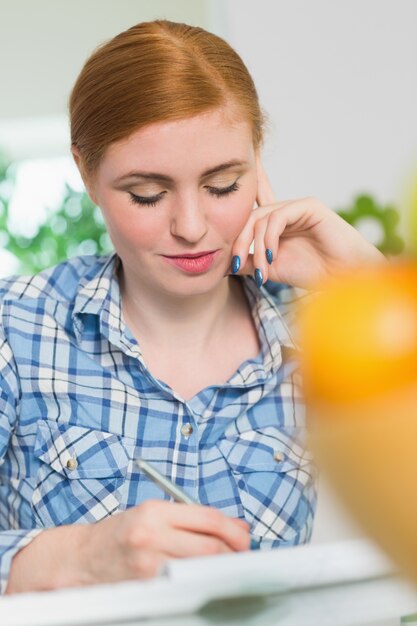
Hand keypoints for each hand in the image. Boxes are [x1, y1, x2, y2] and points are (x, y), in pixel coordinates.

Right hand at [80, 500, 249, 583]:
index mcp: (155, 511)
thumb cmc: (120, 534)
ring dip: (220, 569)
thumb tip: (234, 528)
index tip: (244, 537)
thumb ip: (192, 518)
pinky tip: (201, 579)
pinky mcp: (146, 587)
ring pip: (202, 569)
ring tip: (224, 567)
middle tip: (241, 556)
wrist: (82, 559)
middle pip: (211, 547)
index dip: (234, 530)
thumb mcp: (153, 514)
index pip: (209, 518)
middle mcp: (152, 535)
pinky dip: (199, 582)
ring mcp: (148, 564)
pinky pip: (185, 585)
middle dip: (233, 553)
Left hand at [230, 155, 384, 289]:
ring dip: (256, 247)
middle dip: (239, 242)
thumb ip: (250, 262)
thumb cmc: (313, 272)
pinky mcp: (308, 206)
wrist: (343, 278)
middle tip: (236, 266)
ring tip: (262, 271)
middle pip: (249, 216)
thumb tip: (224, 264)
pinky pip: (278, 216)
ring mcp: (297, 206)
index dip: (243, 185)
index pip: (256, 202)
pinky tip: (272, 254)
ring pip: (261, 218)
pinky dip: (269, 237)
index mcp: (277, 223)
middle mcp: (285, 211)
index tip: (232, 165)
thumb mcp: (271, 269)